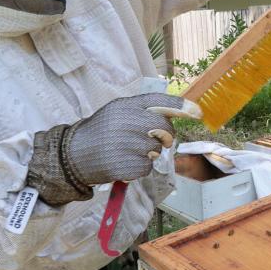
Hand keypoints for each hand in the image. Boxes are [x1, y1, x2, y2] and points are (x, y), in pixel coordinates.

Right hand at [26, 93, 201, 205]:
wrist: (72, 155)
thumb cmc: (101, 132)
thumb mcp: (117, 112)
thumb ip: (142, 110)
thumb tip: (173, 114)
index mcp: (125, 105)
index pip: (159, 101)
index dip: (181, 107)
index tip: (198, 112)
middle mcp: (126, 121)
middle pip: (164, 129)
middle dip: (165, 137)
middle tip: (155, 141)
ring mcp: (125, 143)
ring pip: (156, 149)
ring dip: (148, 153)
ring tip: (128, 151)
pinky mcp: (124, 163)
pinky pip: (147, 166)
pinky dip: (139, 168)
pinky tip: (124, 162)